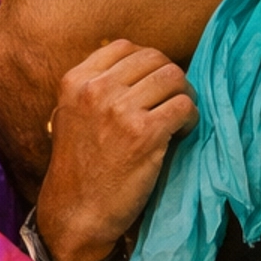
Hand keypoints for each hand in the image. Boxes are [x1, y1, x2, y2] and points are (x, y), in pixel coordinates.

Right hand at [35, 39, 194, 260]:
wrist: (76, 213)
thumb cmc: (78, 167)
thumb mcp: (70, 114)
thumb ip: (94, 86)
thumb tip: (134, 59)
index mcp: (76, 81)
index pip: (125, 46)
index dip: (147, 62)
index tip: (152, 85)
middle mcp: (96, 90)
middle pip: (154, 58)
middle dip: (170, 78)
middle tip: (171, 102)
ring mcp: (120, 110)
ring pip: (174, 77)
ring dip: (184, 96)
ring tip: (178, 118)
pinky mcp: (145, 134)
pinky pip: (185, 106)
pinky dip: (190, 119)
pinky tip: (181, 134)